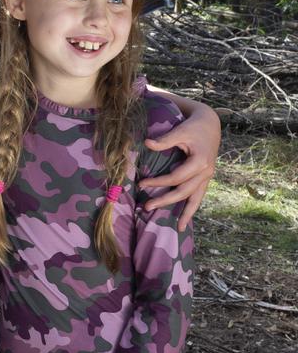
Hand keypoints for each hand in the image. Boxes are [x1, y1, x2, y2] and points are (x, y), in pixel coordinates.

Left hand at [139, 104, 221, 229]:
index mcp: (200, 162)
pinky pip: (199, 195)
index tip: (141, 183)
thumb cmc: (193, 127)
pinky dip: (193, 207)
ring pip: (196, 198)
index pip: (176, 178)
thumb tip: (146, 143)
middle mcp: (206, 172)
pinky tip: (186, 219)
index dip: (157, 182)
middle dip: (165, 201)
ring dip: (186, 213)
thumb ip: (165, 140)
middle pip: (184, 192)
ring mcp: (207, 176)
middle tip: (146, 208)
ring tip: (178, 228)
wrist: (210, 124)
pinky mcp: (205, 178)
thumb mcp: (180, 131)